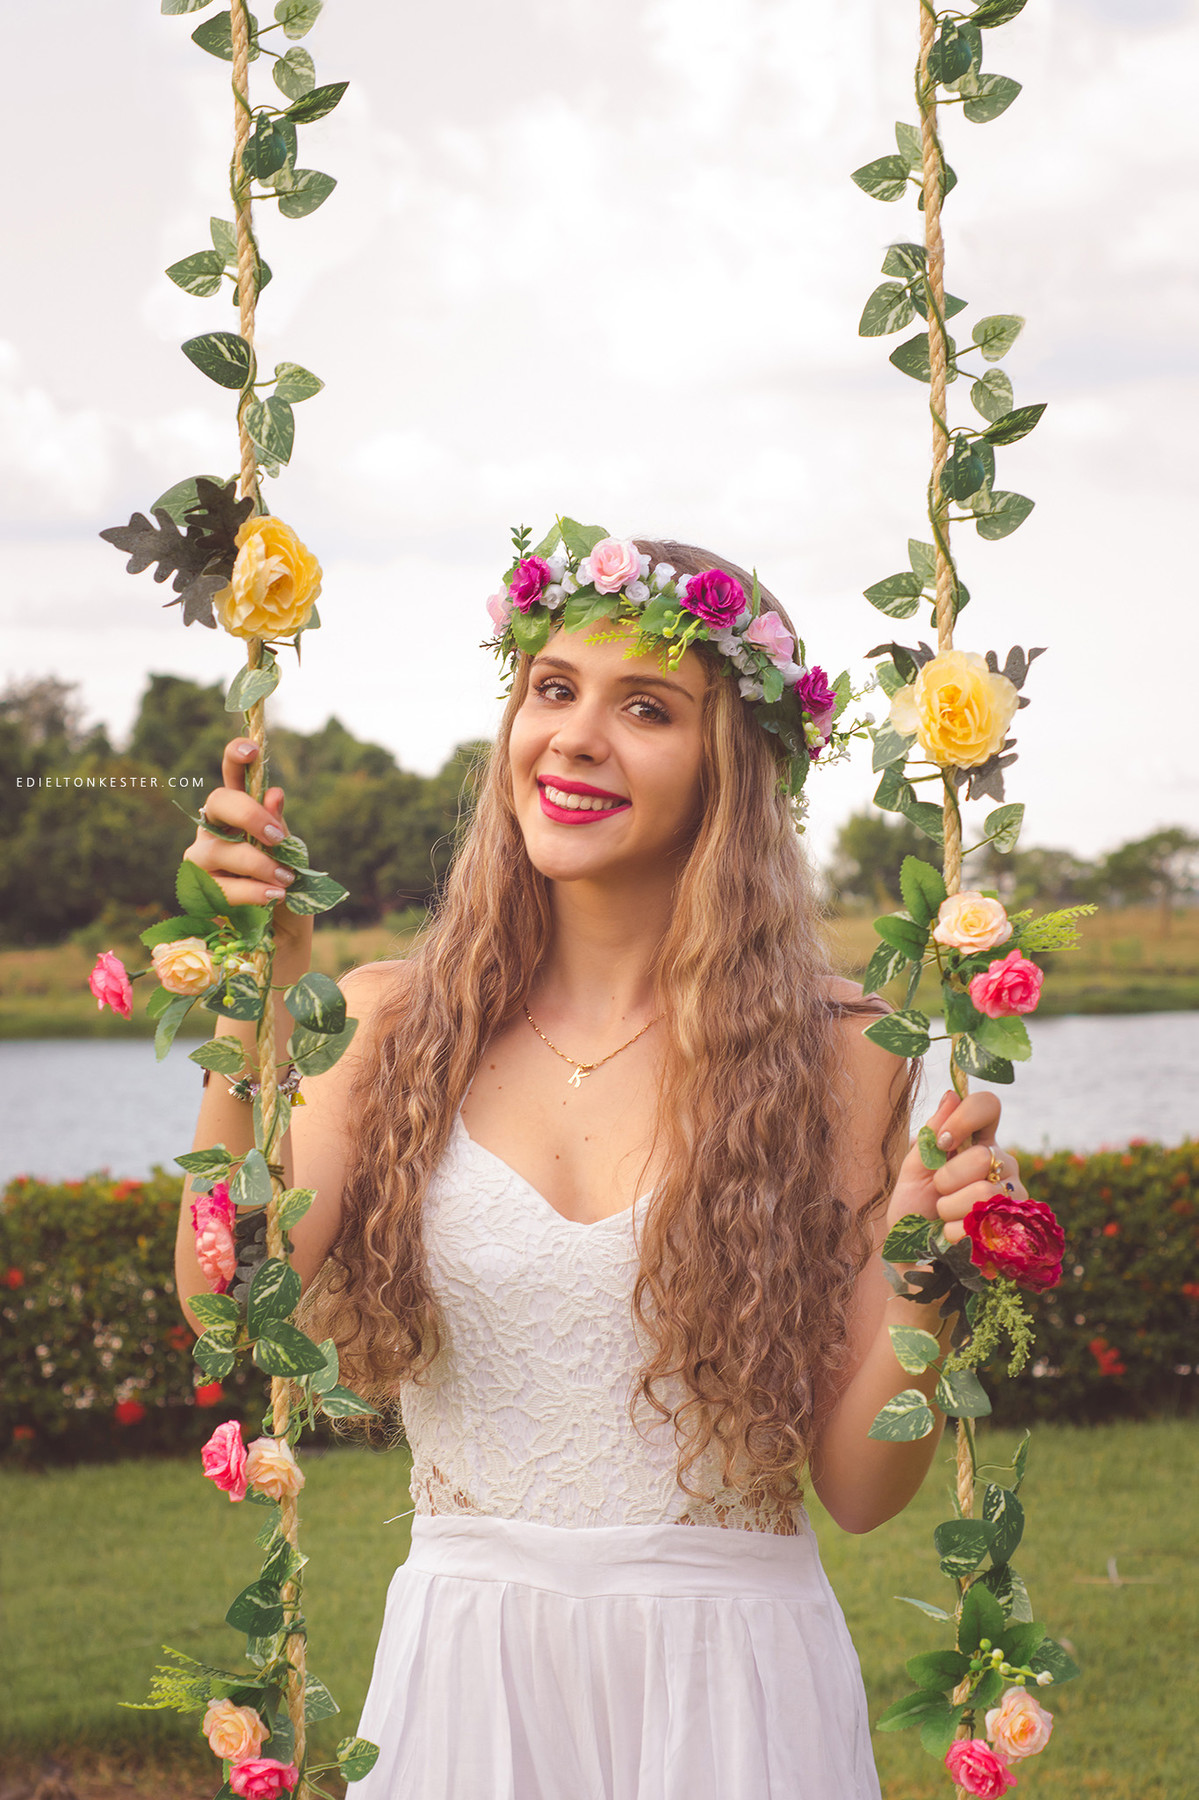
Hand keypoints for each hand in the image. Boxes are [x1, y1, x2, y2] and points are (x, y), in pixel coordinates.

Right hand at [184, 737, 312, 980]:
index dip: (235, 758)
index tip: (250, 748)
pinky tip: (274, 897)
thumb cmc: (287, 890)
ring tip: (285, 882)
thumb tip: (275, 794)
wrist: (282, 939)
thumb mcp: (294, 858)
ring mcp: (201, 860)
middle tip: (279, 837)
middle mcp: (214, 831)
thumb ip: (281, 828)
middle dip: (249, 815)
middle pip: (217, 804)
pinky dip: (252, 891)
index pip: (232, 778)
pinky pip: (221, 886)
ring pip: (220, 850)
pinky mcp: (197, 892)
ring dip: (257, 864)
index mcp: (240, 815)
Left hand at [884, 1086, 1025, 1243]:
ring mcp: (1014, 1197)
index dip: (966, 1117)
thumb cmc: (914, 1212)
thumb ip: (932, 1134)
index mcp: (976, 1143)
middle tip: (938, 1194)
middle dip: (948, 1178)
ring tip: (944, 1218)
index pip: (988, 1106)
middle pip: (984, 1154)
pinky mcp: (1016, 1230)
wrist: (914, 1259)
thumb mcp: (914, 1170)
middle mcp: (1002, 1165)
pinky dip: (958, 1231)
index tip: (942, 1142)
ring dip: (950, 1208)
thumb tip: (952, 1095)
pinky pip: (987, 1222)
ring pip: (986, 1189)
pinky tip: (953, 1237)